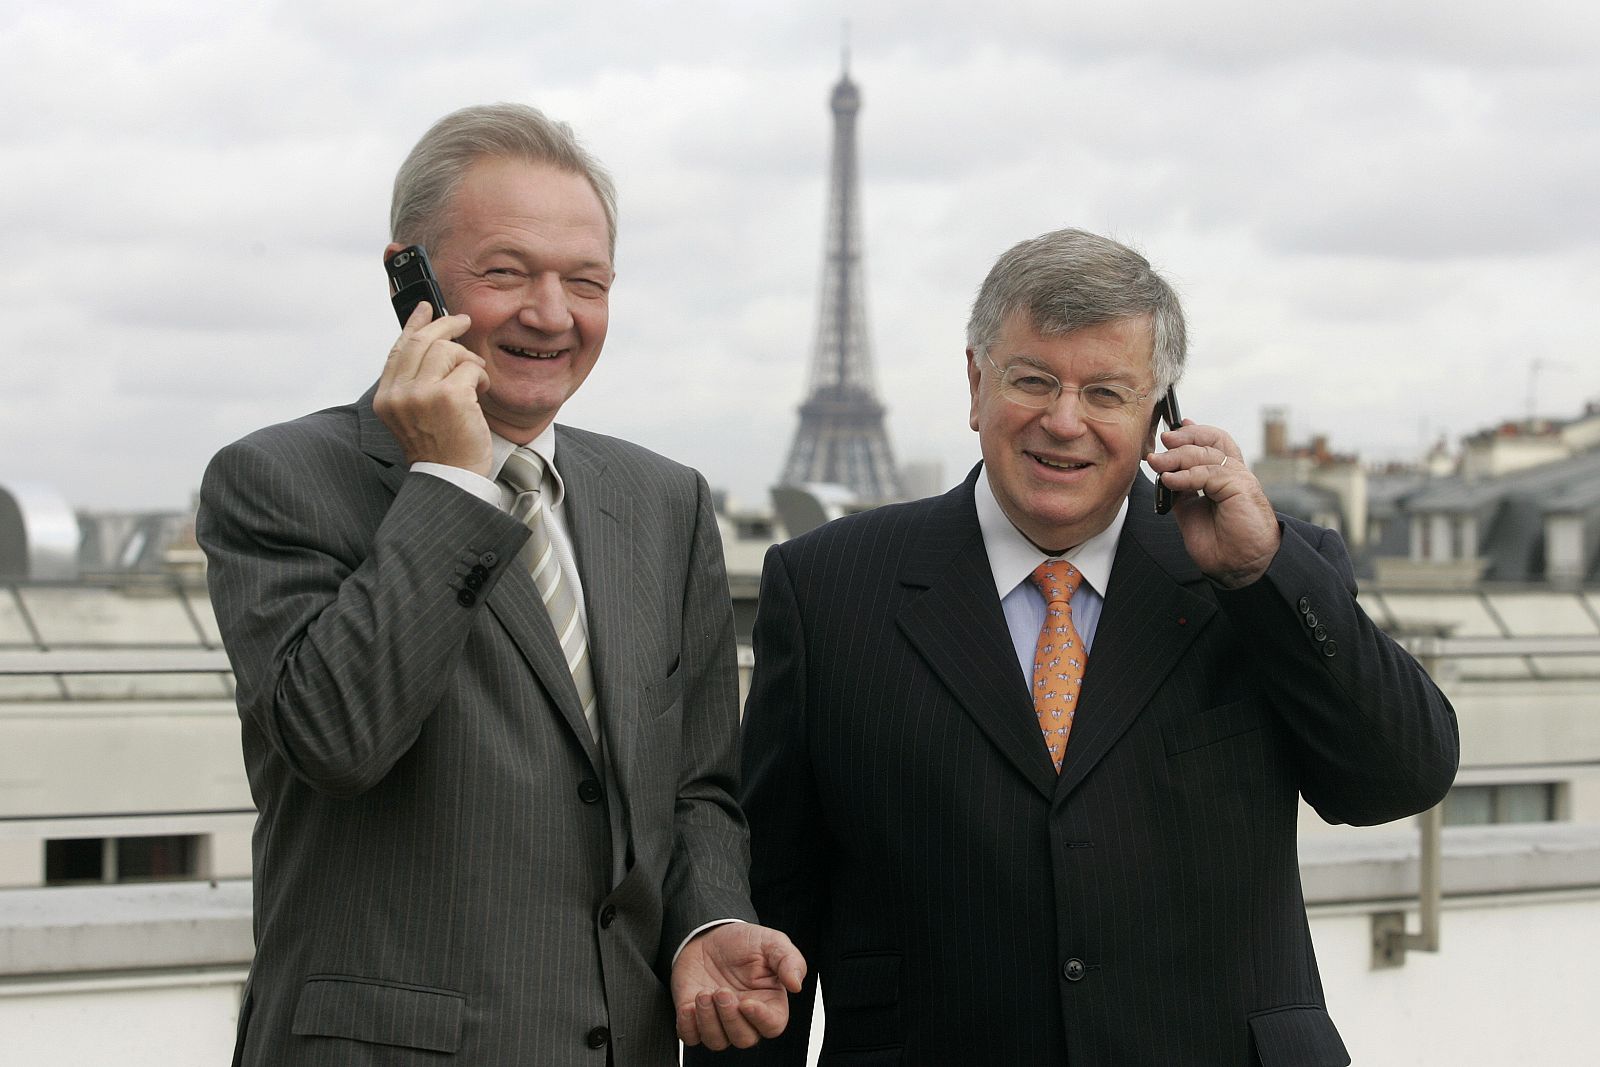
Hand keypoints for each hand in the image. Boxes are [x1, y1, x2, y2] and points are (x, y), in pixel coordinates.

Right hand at [373, 302, 492, 475]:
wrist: (452, 480)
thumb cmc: (441, 450)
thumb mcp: (416, 415)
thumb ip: (416, 383)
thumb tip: (431, 342)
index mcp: (387, 398)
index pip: (398, 349)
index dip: (413, 324)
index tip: (425, 308)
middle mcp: (399, 394)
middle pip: (421, 341)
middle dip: (446, 324)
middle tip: (464, 320)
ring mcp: (422, 394)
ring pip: (447, 349)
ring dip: (468, 358)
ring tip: (475, 377)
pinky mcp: (449, 397)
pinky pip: (469, 367)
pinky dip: (480, 376)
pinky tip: (481, 392)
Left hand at [672, 922, 806, 1050]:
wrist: (709, 935)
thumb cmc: (744, 942)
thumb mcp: (771, 942)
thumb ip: (789, 960)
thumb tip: (796, 985)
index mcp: (769, 1003)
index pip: (772, 1026)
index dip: (761, 1020)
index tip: (746, 1002)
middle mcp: (745, 1018)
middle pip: (743, 1039)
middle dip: (730, 1018)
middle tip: (721, 991)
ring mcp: (719, 1020)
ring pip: (717, 1041)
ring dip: (708, 1021)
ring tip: (703, 993)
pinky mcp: (695, 1019)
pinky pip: (691, 1036)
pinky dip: (688, 1026)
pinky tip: (688, 1005)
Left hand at [1146, 419, 1279, 587]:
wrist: (1239, 566)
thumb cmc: (1222, 543)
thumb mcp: (1191, 512)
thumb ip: (1181, 492)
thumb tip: (1163, 476)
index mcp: (1225, 477)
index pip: (1212, 443)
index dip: (1193, 432)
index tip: (1171, 430)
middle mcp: (1234, 473)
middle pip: (1213, 440)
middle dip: (1185, 437)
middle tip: (1162, 441)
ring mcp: (1239, 479)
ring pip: (1206, 454)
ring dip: (1177, 456)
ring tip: (1156, 462)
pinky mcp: (1240, 487)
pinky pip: (1208, 473)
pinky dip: (1185, 475)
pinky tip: (1169, 480)